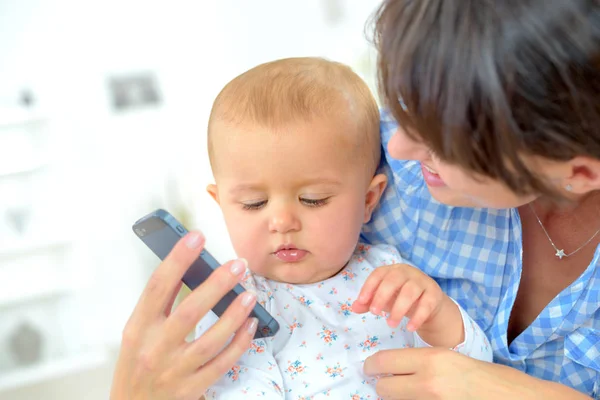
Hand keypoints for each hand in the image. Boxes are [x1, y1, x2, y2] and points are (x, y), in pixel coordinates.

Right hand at [110, 231, 257, 399]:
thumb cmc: (137, 364)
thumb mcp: (138, 333)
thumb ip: (159, 305)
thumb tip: (188, 269)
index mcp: (138, 329)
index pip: (157, 287)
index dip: (177, 259)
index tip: (196, 237)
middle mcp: (155, 349)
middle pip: (189, 311)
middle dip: (216, 285)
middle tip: (238, 265)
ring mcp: (175, 371)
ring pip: (211, 339)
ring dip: (234, 314)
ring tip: (250, 293)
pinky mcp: (192, 389)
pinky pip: (222, 363)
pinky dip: (239, 343)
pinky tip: (251, 325)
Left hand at [351, 263, 445, 330]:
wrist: (430, 304)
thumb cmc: (401, 298)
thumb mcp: (384, 300)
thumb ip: (369, 303)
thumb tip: (354, 308)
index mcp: (393, 270)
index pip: (379, 273)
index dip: (369, 286)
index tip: (361, 302)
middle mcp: (408, 272)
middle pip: (394, 279)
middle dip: (382, 296)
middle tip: (374, 313)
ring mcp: (422, 281)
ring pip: (410, 291)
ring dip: (399, 309)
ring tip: (390, 324)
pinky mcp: (434, 294)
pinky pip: (426, 304)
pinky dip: (418, 317)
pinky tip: (410, 328)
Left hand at [363, 347, 588, 399]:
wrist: (516, 398)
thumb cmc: (485, 377)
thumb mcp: (450, 360)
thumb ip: (421, 364)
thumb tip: (391, 369)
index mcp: (431, 360)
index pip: (383, 361)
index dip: (372, 366)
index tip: (370, 368)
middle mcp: (428, 383)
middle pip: (383, 387)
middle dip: (382, 386)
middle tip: (387, 384)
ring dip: (396, 398)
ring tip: (408, 393)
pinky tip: (420, 398)